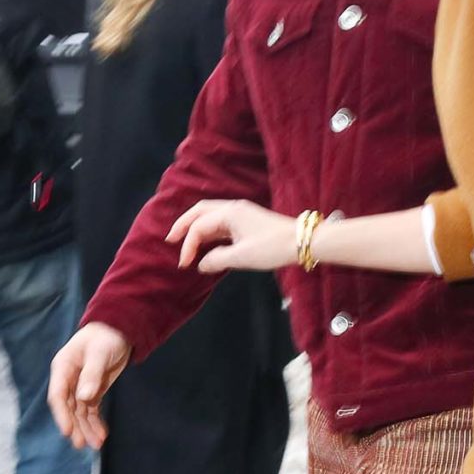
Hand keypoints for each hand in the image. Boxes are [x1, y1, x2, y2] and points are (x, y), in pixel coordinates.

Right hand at [48, 322, 131, 449]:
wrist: (119, 330)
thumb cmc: (106, 337)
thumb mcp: (99, 354)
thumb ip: (91, 375)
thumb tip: (84, 397)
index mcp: (63, 367)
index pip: (57, 395)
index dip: (61, 414)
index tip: (67, 431)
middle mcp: (68, 379)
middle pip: (68, 407)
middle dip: (74, 426)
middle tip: (80, 444)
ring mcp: (79, 386)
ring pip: (79, 412)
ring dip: (86, 428)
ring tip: (95, 444)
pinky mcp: (92, 391)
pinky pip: (91, 410)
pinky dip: (95, 423)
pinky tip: (101, 435)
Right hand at [168, 199, 299, 273]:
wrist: (302, 241)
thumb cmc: (273, 248)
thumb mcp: (242, 257)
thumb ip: (217, 260)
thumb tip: (201, 264)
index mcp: (229, 213)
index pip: (199, 227)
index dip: (188, 246)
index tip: (184, 264)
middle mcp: (233, 208)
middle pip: (199, 211)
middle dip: (183, 225)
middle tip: (170, 239)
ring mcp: (241, 213)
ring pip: (210, 215)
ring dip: (195, 227)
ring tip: (185, 241)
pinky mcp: (247, 221)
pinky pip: (221, 222)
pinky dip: (209, 231)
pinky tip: (206, 242)